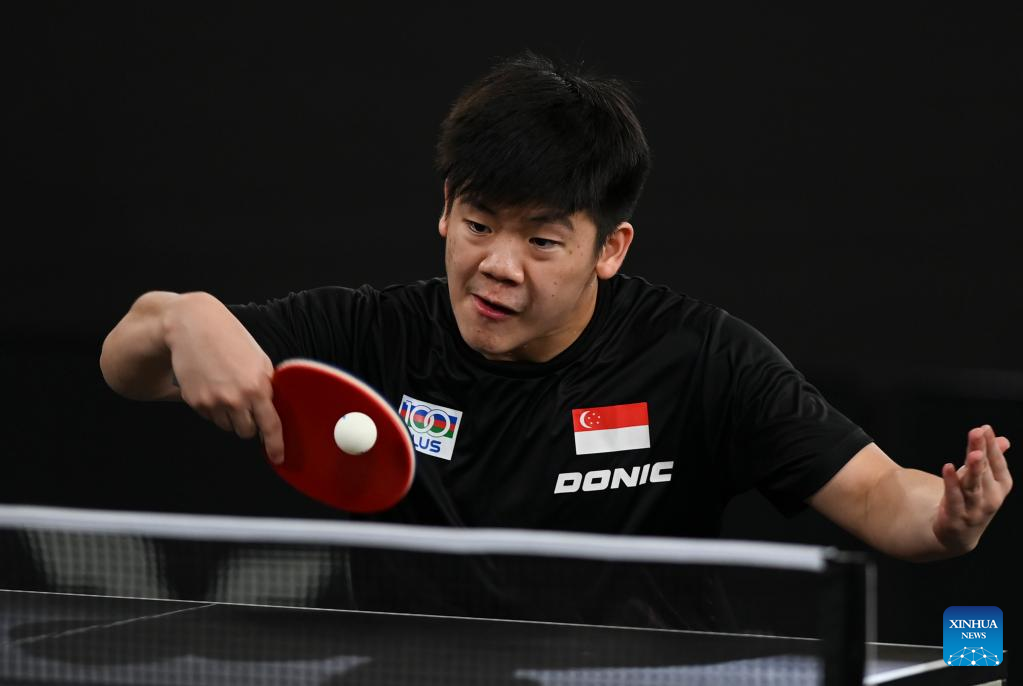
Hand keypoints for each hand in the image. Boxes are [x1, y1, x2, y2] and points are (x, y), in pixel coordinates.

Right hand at [165, 293, 284, 463]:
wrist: (193, 324)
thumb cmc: (229, 338)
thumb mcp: (258, 360)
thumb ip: (266, 386)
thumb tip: (272, 410)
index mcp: (257, 386)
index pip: (270, 425)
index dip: (275, 445)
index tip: (278, 456)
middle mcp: (236, 398)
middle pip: (246, 432)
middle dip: (249, 424)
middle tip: (245, 405)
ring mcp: (213, 402)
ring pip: (227, 426)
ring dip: (230, 416)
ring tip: (226, 388)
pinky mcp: (194, 401)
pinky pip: (209, 416)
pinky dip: (212, 408)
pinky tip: (211, 385)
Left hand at [933, 425, 1011, 553]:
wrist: (957, 535)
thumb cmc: (971, 499)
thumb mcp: (982, 478)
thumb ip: (991, 459)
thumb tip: (1004, 439)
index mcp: (1000, 486)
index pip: (997, 463)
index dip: (991, 446)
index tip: (984, 428)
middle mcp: (991, 498)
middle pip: (984, 470)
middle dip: (982, 451)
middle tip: (978, 432)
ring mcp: (975, 509)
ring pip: (973, 485)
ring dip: (974, 469)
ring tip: (973, 453)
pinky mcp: (956, 516)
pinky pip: (954, 498)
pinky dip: (951, 483)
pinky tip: (947, 467)